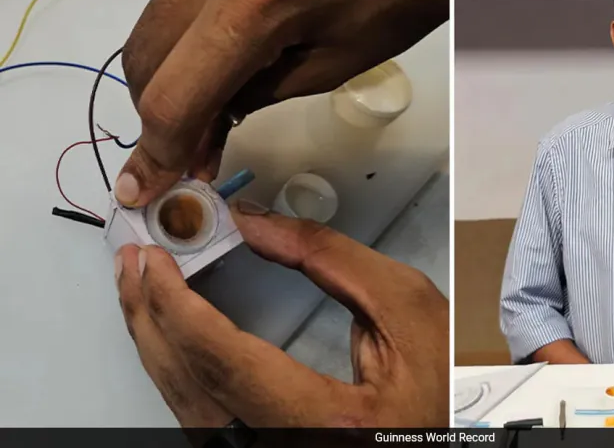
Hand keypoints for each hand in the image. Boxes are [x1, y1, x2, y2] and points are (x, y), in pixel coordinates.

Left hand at [113, 200, 449, 430]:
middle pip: (190, 385)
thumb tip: (257, 222)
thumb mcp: (407, 307)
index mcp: (327, 422)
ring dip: (155, 338)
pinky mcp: (263, 444)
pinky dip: (177, 362)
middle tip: (134, 262)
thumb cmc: (437, 383)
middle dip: (150, 317)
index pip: (228, 362)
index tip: (156, 261)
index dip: (181, 307)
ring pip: (185, 402)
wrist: (445, 428)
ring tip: (140, 285)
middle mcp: (287, 447)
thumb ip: (331, 258)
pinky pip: (200, 408)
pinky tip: (169, 328)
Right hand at [116, 0, 448, 206]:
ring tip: (209, 115)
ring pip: (151, 27)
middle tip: (192, 154)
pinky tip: (216, 66)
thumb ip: (254, 97)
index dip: (158, 151)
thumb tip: (199, 131)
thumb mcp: (331, 65)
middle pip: (145, 59)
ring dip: (168, 79)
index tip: (148, 188)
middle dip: (160, 117)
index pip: (176, 92)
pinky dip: (185, 40)